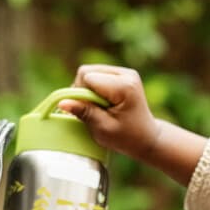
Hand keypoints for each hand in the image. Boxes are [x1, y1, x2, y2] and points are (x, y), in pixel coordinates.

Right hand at [59, 64, 205, 186]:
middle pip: (86, 71)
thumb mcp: (103, 129)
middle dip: (82, 91)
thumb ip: (84, 112)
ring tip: (98, 108)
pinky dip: (93, 88)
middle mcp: (126, 74)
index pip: (87, 77)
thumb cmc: (126, 137)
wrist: (147, 137)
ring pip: (89, 71)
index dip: (80, 94)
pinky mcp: (121, 74)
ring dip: (87, 89)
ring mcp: (125, 72)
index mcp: (124, 86)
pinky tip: (102, 102)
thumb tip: (62, 103)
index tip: (89, 112)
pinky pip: (96, 74)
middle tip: (92, 111)